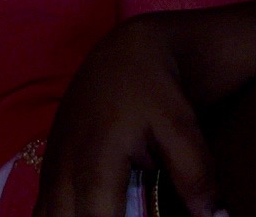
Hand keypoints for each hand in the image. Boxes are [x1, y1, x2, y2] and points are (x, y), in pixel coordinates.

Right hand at [36, 15, 219, 216]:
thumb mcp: (181, 123)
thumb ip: (193, 170)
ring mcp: (49, 173)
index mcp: (95, 160)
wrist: (122, 54)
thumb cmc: (154, 90)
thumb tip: (210, 215)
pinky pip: (44, 211)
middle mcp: (62, 172)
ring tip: (121, 208)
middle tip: (141, 211)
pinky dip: (69, 215)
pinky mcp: (47, 174)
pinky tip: (97, 208)